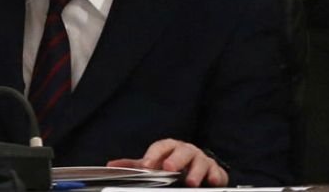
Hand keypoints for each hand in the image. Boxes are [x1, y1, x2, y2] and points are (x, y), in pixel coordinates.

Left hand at [106, 138, 228, 187]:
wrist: (194, 166)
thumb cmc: (171, 162)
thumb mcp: (153, 162)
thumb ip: (135, 164)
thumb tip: (111, 165)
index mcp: (170, 147)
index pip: (161, 147)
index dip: (153, 155)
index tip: (146, 165)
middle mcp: (186, 150)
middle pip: (182, 151)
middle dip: (175, 159)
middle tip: (168, 168)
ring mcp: (201, 160)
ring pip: (200, 161)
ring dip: (196, 171)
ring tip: (191, 181)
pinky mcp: (215, 171)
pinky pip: (217, 172)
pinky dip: (216, 176)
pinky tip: (212, 181)